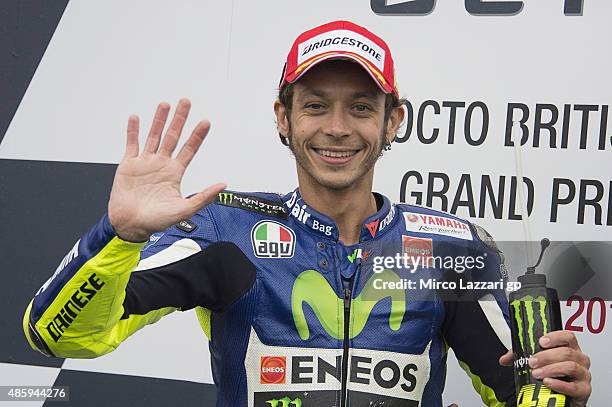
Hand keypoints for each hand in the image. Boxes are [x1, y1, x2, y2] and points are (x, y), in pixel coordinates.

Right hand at [108, 98, 225, 241]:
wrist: (130, 225)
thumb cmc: (156, 221)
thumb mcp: (184, 210)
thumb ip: (203, 197)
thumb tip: (222, 186)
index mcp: (174, 173)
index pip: (189, 149)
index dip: (197, 136)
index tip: (205, 122)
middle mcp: (161, 164)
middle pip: (172, 136)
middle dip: (180, 120)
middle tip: (186, 102)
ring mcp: (145, 163)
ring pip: (153, 136)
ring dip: (159, 120)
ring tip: (165, 104)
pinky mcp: (128, 165)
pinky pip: (131, 144)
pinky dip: (133, 131)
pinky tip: (136, 118)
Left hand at [499, 330, 590, 405]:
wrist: (563, 398)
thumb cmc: (554, 376)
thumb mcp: (538, 363)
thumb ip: (521, 357)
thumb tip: (504, 359)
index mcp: (570, 349)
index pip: (568, 337)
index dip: (555, 337)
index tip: (541, 341)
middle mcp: (579, 360)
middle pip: (567, 352)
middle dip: (546, 356)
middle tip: (532, 361)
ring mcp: (583, 374)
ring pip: (570, 366)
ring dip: (551, 369)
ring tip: (537, 373)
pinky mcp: (583, 390)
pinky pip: (573, 387)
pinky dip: (559, 384)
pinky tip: (548, 383)